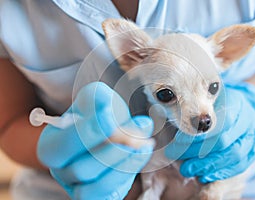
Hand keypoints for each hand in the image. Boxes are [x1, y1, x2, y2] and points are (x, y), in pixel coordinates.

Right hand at [37, 82, 153, 199]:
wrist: (107, 132)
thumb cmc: (97, 117)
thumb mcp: (94, 100)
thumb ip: (97, 98)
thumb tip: (106, 106)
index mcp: (52, 145)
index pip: (63, 144)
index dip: (87, 131)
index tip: (109, 116)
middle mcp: (61, 170)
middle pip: (80, 169)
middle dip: (111, 150)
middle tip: (133, 134)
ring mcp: (78, 187)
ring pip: (97, 185)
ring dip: (124, 163)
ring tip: (143, 143)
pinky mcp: (97, 195)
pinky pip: (109, 194)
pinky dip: (128, 173)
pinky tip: (141, 153)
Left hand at [165, 82, 254, 182]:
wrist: (243, 108)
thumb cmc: (218, 104)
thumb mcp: (206, 101)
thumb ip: (192, 112)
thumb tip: (163, 122)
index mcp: (235, 103)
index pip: (213, 123)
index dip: (193, 136)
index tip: (175, 144)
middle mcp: (248, 120)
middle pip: (222, 141)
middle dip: (196, 153)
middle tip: (176, 158)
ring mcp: (254, 136)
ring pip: (233, 156)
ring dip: (207, 166)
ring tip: (188, 170)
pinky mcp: (254, 150)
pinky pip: (240, 165)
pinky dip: (221, 172)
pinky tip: (204, 176)